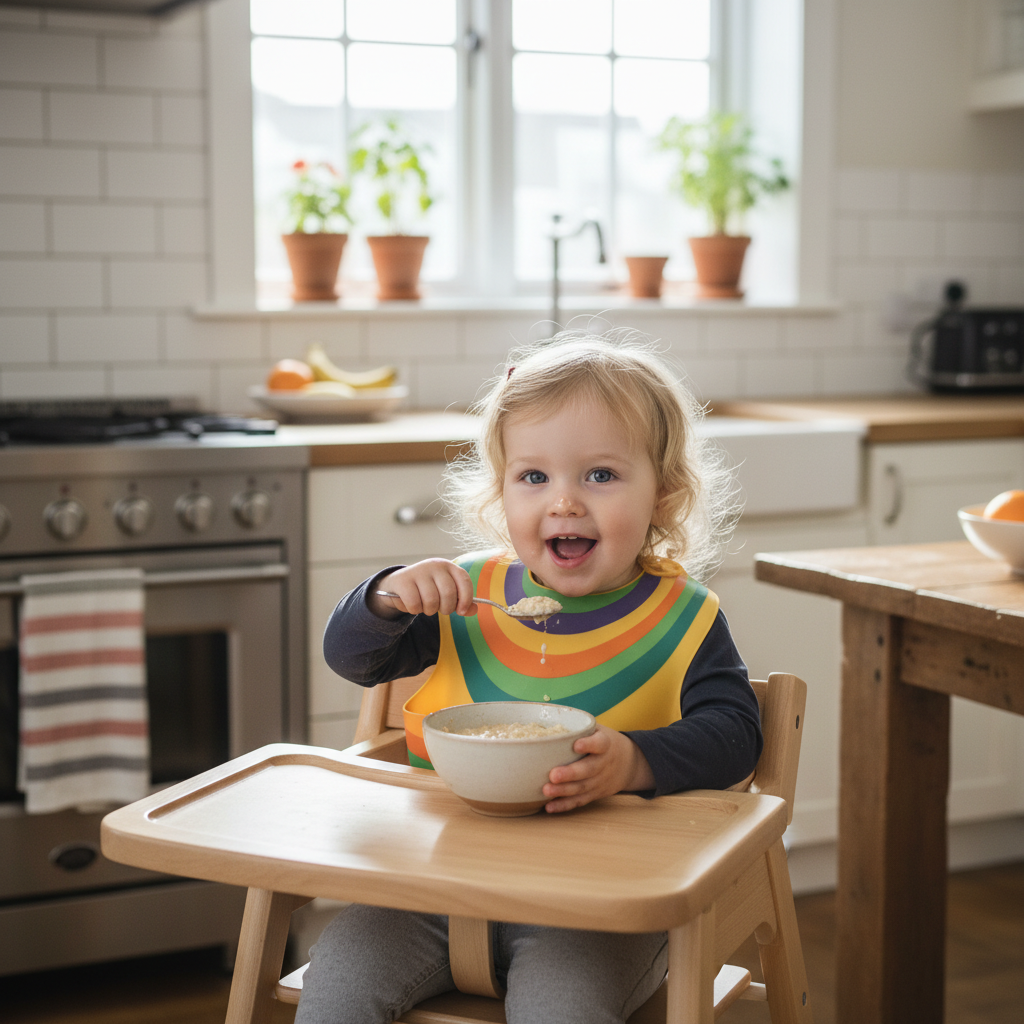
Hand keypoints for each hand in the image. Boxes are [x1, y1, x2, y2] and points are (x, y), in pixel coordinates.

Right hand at [369, 559, 478, 619]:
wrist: (399, 584)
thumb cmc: (427, 589)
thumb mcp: (446, 592)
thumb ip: (461, 601)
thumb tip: (474, 610)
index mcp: (449, 566)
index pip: (464, 581)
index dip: (466, 599)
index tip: (461, 611)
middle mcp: (435, 565)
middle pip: (448, 593)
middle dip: (446, 608)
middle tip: (439, 609)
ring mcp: (418, 571)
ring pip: (431, 600)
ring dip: (429, 610)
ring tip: (425, 606)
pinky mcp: (403, 580)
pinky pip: (415, 603)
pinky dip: (415, 610)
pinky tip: (413, 605)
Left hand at [541, 725, 655, 812]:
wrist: (629, 762)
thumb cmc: (603, 742)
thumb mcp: (598, 730)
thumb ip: (578, 728)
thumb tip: (544, 718)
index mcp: (605, 744)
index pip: (600, 744)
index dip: (589, 745)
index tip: (577, 745)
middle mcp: (604, 763)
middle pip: (589, 770)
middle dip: (570, 774)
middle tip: (553, 775)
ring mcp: (600, 781)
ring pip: (582, 788)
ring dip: (564, 791)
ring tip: (546, 791)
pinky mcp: (595, 793)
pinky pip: (580, 801)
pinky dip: (565, 805)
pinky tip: (550, 807)